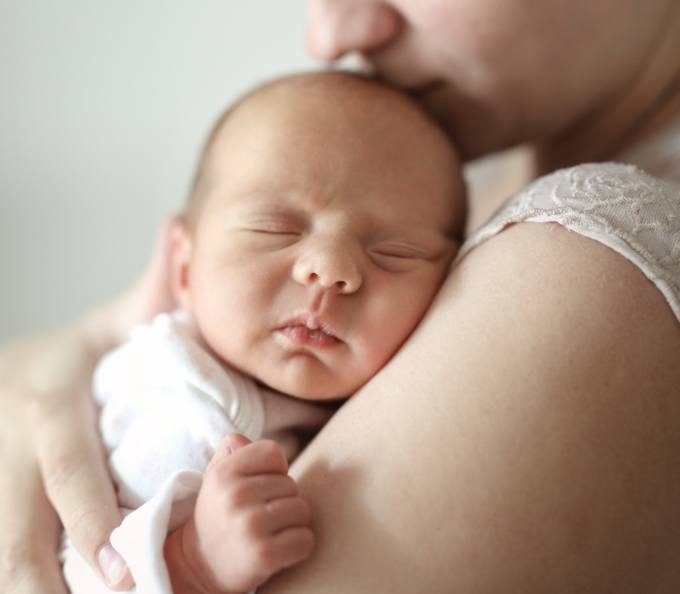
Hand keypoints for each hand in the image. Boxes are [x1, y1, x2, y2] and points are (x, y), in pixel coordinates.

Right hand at [0, 217, 178, 591]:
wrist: (0, 378)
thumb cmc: (67, 360)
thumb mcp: (105, 324)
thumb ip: (150, 289)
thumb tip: (183, 230)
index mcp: (44, 405)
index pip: (64, 464)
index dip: (84, 515)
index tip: (114, 565)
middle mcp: (8, 449)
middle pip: (14, 530)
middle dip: (45, 581)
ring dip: (30, 590)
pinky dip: (20, 582)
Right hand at [167, 434, 314, 593]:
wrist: (200, 567)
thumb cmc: (219, 514)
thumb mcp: (217, 478)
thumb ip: (232, 450)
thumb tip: (240, 438)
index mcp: (223, 472)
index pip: (274, 452)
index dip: (274, 470)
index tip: (260, 487)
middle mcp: (235, 495)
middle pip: (291, 484)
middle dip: (282, 500)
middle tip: (260, 516)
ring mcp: (250, 525)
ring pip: (302, 510)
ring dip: (293, 523)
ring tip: (270, 531)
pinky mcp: (264, 554)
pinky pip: (305, 539)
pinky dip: (299, 546)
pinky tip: (279, 550)